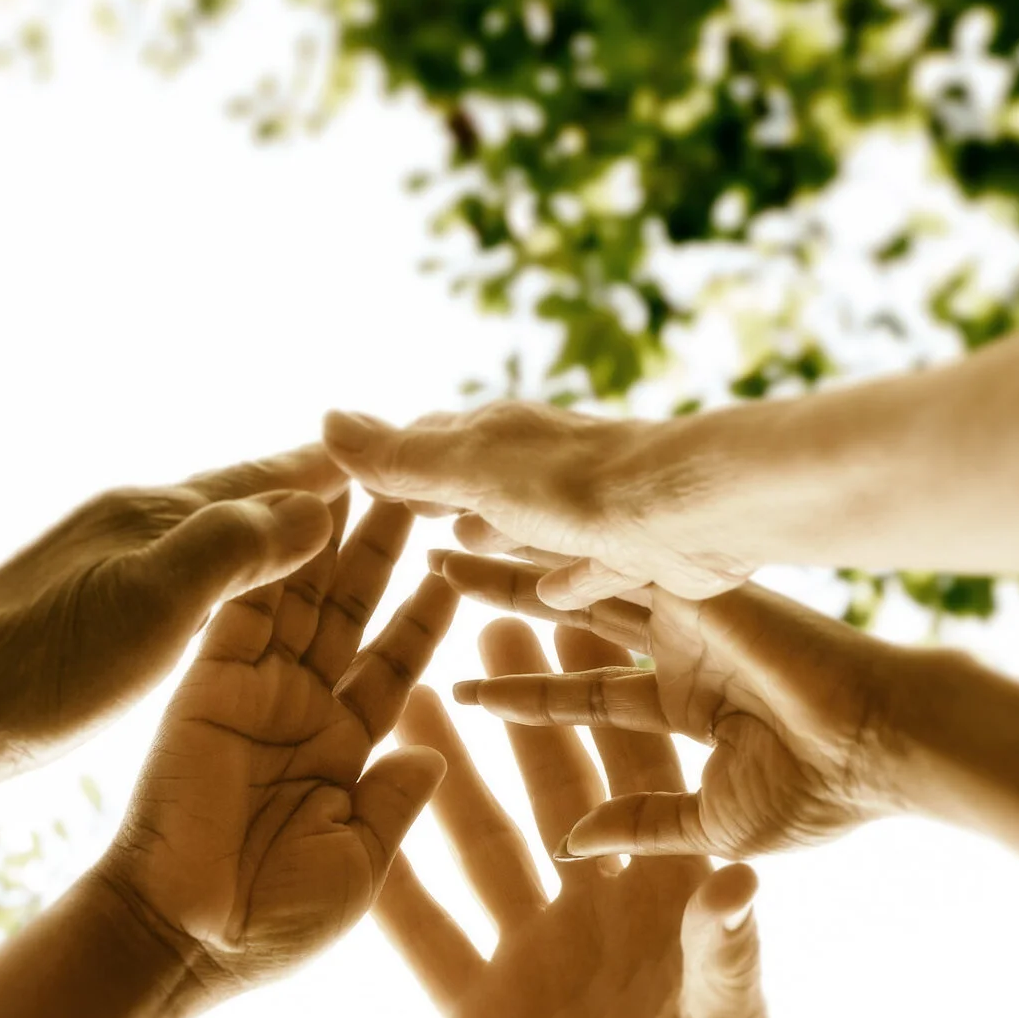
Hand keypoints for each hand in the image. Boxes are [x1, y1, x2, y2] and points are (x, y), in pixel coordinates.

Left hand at [0, 444, 352, 790]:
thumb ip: (236, 547)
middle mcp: (131, 527)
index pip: (268, 478)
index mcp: (155, 515)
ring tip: (318, 528)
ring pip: (209, 536)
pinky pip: (182, 580)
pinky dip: (226, 577)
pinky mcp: (82, 615)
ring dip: (267, 530)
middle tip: (374, 478)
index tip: (392, 451)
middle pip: (239, 497)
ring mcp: (103, 568)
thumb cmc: (37, 669)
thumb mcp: (151, 603)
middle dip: (306, 489)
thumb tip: (319, 503)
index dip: (331, 470)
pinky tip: (219, 597)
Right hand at [96, 498, 458, 996]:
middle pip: (351, 610)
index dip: (429, 614)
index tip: (465, 561)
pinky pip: (246, 608)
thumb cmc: (272, 924)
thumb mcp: (359, 863)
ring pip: (302, 595)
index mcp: (343, 751)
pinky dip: (272, 556)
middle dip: (385, 549)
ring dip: (333, 537)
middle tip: (421, 484)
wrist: (183, 940)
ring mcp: (253, 689)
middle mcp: (300, 709)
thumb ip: (394, 804)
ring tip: (371, 473)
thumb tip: (435, 755)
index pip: (396, 665)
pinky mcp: (209, 680)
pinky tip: (302, 507)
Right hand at [323, 401, 761, 607]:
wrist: (692, 509)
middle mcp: (541, 465)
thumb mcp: (470, 472)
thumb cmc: (575, 485)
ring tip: (452, 551)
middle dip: (436, 494)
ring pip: (523, 522)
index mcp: (498, 438)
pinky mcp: (630, 551)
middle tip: (398, 512)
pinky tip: (551, 597)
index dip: (390, 460)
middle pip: (477, 479)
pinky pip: (582, 566)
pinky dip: (559, 578)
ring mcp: (587, 508)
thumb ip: (402, 458)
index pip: (430, 442)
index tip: (352, 475)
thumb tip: (326, 420)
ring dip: (489, 535)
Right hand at [375, 619, 781, 1017]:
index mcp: (670, 898)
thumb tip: (744, 882)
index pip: (640, 779)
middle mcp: (599, 909)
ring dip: (443, 770)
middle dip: (522, 705)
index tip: (584, 624)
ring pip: (478, 840)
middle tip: (484, 617)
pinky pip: (423, 930)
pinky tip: (346, 817)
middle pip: (552, 786)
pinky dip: (387, 877)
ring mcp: (531, 951)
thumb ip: (725, 960)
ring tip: (404, 690)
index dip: (612, 702)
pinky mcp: (475, 1005)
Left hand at [431, 551, 910, 857]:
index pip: (584, 696)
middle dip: (505, 600)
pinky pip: (610, 557)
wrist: (881, 748)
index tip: (461, 691)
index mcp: (690, 705)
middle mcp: (683, 649)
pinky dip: (556, 543)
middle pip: (570, 618)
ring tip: (447, 539)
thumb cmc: (821, 796)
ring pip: (581, 578)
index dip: (523, 696)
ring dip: (514, 560)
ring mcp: (688, 611)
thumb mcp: (711, 824)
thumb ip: (642, 827)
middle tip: (438, 575)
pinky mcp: (694, 583)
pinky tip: (501, 523)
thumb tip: (571, 844)